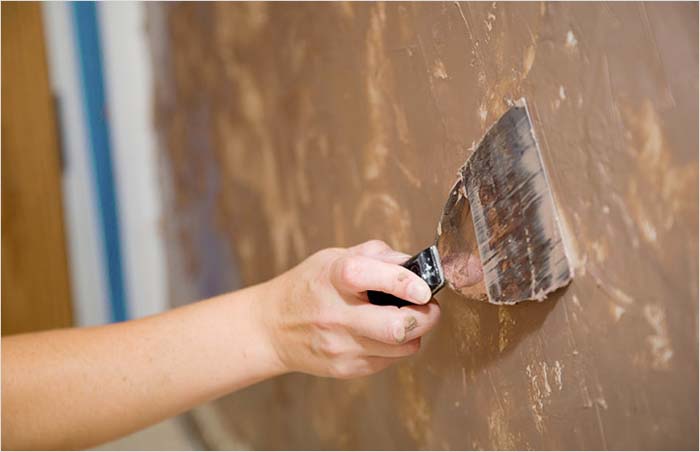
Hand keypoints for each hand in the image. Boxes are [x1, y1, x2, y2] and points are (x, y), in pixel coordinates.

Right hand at [257, 240, 440, 378]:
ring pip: (401, 347)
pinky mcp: (346, 368)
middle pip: (397, 326)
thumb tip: (415, 263)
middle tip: (429, 306)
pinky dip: (396, 346)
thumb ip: (375, 255)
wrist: (272, 329)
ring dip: (415, 332)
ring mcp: (341, 345)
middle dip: (426, 316)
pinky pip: (389, 360)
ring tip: (406, 319)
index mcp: (334, 278)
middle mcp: (337, 315)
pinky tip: (382, 333)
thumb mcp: (333, 258)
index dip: (406, 282)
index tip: (423, 288)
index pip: (374, 277)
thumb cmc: (307, 288)